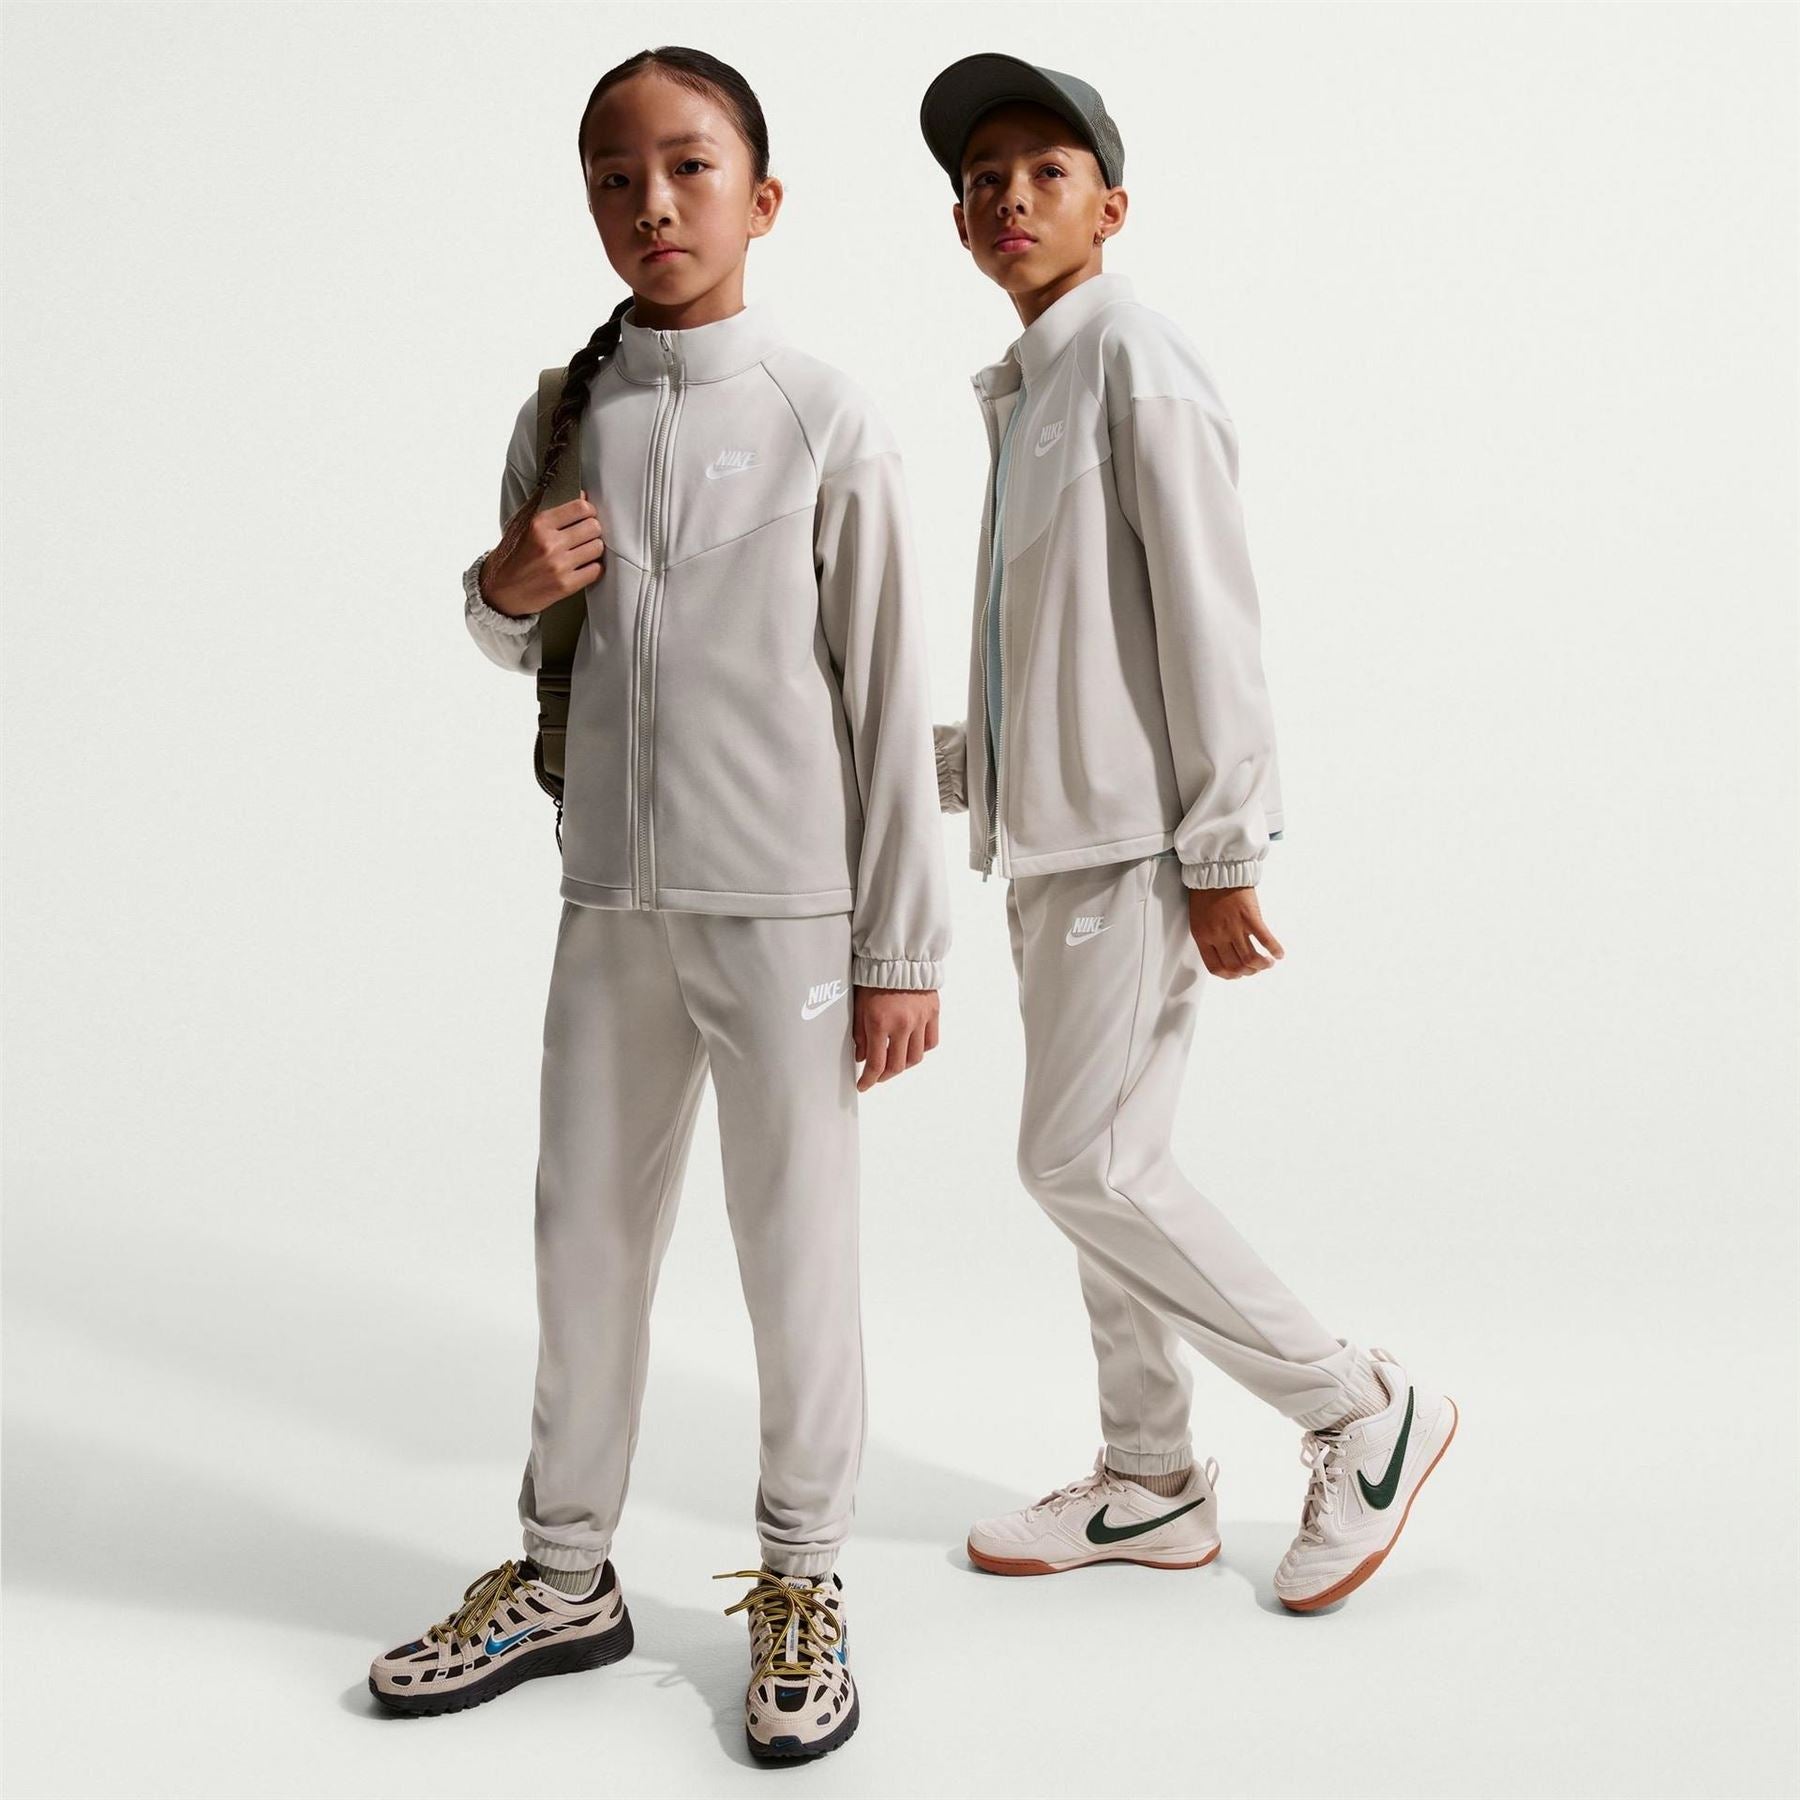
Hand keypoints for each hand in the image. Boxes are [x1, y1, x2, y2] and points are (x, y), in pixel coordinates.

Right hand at [481, 490, 604, 616]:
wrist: (500, 590)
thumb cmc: (511, 556)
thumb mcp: (522, 524)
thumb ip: (549, 509)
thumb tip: (580, 496)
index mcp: (539, 524)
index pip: (580, 508)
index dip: (589, 511)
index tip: (587, 515)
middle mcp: (549, 544)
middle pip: (593, 527)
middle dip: (592, 530)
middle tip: (586, 534)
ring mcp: (558, 565)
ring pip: (597, 548)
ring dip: (593, 549)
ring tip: (583, 551)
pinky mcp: (565, 585)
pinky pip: (596, 570)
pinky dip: (593, 568)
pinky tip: (583, 566)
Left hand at [852, 987, 939, 1091]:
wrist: (899, 956)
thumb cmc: (875, 977)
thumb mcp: (859, 1006)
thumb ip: (860, 1035)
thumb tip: (862, 1057)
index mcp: (880, 1023)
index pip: (876, 1064)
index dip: (869, 1080)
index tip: (864, 1085)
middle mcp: (903, 1024)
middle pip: (897, 1065)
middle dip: (885, 1075)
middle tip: (877, 1076)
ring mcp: (920, 1020)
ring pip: (916, 1057)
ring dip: (903, 1065)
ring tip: (894, 1063)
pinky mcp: (933, 1013)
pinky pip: (930, 1042)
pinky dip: (921, 1050)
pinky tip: (911, 1048)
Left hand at [1188, 886, 1283, 978]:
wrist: (1215, 869)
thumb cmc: (1206, 892)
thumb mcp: (1199, 919)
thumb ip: (1209, 936)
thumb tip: (1225, 951)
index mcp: (1203, 937)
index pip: (1216, 967)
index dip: (1229, 975)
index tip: (1238, 974)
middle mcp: (1218, 935)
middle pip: (1235, 966)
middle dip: (1249, 972)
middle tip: (1256, 968)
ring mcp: (1234, 927)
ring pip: (1250, 959)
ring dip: (1262, 965)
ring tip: (1269, 963)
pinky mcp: (1250, 916)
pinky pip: (1265, 939)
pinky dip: (1274, 949)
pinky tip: (1279, 954)